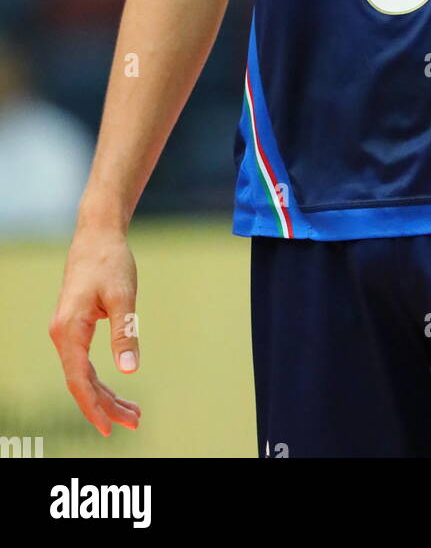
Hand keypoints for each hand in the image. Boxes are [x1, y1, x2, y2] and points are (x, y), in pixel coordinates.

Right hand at [49, 225, 141, 435]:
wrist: (97, 235)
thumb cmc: (110, 261)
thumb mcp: (123, 296)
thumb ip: (125, 333)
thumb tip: (129, 370)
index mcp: (69, 329)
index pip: (78, 380)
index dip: (93, 407)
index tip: (109, 428)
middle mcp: (62, 334)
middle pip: (81, 383)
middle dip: (106, 406)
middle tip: (135, 422)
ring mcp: (66, 332)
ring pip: (83, 375)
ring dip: (106, 395)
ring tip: (133, 413)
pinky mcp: (74, 328)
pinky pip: (84, 363)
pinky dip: (101, 379)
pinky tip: (117, 390)